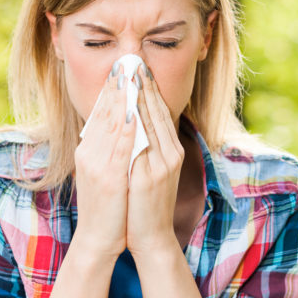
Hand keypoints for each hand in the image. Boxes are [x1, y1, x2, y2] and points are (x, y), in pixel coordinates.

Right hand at [72, 67, 135, 260]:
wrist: (99, 240)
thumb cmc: (108, 207)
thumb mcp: (105, 172)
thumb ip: (110, 149)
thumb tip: (121, 126)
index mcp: (89, 150)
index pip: (101, 113)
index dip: (111, 89)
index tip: (121, 68)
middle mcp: (89, 153)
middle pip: (104, 113)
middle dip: (116, 86)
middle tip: (126, 60)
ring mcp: (97, 165)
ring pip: (111, 124)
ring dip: (121, 98)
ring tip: (129, 75)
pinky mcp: (108, 178)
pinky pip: (119, 147)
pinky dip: (125, 126)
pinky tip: (131, 110)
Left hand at [126, 64, 184, 256]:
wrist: (150, 237)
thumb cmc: (145, 204)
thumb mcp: (150, 171)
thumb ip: (146, 147)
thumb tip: (134, 122)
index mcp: (171, 151)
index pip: (159, 112)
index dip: (149, 88)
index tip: (137, 67)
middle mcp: (170, 154)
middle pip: (157, 111)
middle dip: (144, 85)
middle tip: (133, 60)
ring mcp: (163, 164)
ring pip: (151, 122)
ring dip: (139, 96)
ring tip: (128, 74)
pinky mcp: (152, 176)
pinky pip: (143, 143)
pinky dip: (136, 123)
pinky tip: (127, 107)